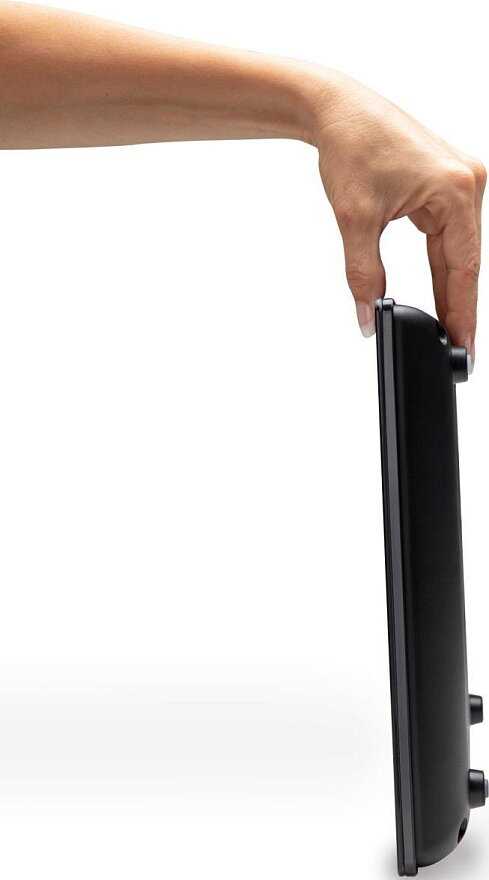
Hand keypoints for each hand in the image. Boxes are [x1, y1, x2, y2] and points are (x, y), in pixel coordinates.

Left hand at [306, 70, 484, 357]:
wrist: (337, 109)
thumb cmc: (351, 145)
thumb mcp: (356, 219)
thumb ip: (363, 275)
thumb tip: (368, 317)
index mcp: (456, 189)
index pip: (463, 267)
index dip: (461, 311)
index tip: (463, 345)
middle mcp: (468, 182)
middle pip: (466, 261)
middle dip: (457, 306)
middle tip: (458, 349)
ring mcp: (461, 182)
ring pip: (457, 251)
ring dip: (450, 288)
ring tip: (448, 329)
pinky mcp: (447, 185)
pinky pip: (448, 237)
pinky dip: (441, 265)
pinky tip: (441, 294)